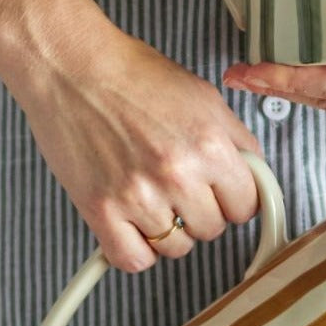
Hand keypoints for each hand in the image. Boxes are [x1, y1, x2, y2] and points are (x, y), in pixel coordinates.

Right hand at [11, 19, 264, 272]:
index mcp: (210, 145)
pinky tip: (132, 225)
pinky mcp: (100, 210)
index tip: (221, 192)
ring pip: (176, 247)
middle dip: (201, 211)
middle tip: (179, 185)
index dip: (235, 198)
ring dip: (168, 229)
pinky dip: (136, 249)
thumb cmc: (132, 75)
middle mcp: (178, 174)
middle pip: (213, 229)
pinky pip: (133, 260)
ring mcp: (138, 196)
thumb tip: (256, 177)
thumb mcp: (205, 98)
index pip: (248, 206)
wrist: (70, 65)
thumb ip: (237, 142)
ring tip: (151, 195)